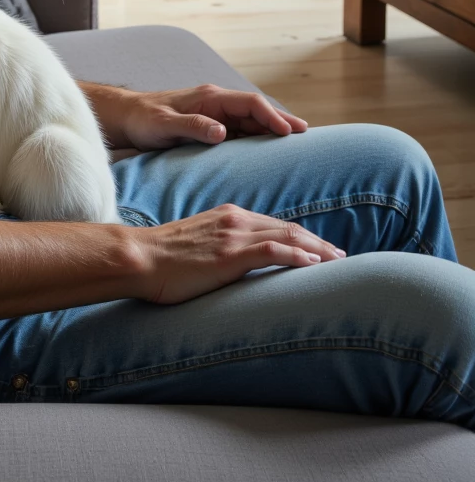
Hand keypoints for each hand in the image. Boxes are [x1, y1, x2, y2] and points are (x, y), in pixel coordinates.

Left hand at [111, 82, 307, 150]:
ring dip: (272, 130)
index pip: (250, 103)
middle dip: (281, 121)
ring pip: (251, 122)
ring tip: (297, 143)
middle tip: (307, 134)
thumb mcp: (165, 124)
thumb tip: (223, 131)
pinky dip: (257, 138)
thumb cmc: (143, 120)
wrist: (126, 119)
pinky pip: (240, 132)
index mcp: (210, 98)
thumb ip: (193, 125)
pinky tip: (269, 151)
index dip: (272, 116)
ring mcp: (215, 115)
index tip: (289, 132)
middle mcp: (216, 103)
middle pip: (257, 111)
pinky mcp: (210, 127)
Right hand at [126, 203, 344, 304]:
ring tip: (338, 263)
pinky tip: (314, 265)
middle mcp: (235, 219)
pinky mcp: (229, 254)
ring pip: (286, 237)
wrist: (139, 257)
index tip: (322, 251)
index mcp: (229, 216)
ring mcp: (233, 235)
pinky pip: (272, 251)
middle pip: (288, 229)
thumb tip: (237, 266)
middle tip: (341, 258)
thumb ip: (222, 248)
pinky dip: (296, 256)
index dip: (302, 238)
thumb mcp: (198, 246)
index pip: (275, 225)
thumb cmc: (163, 258)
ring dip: (317, 250)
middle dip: (318, 243)